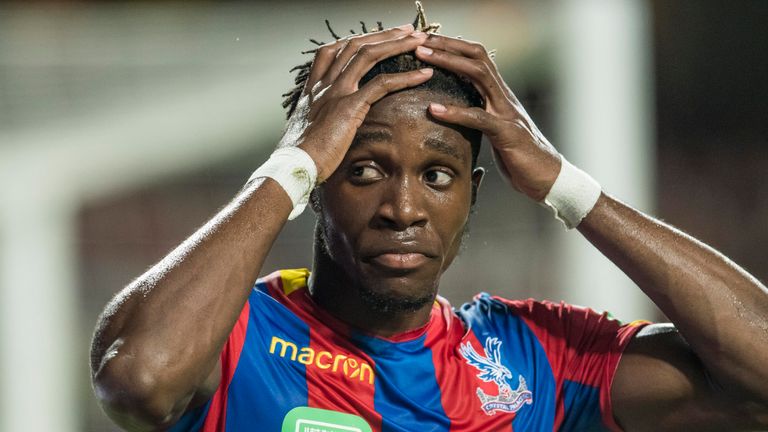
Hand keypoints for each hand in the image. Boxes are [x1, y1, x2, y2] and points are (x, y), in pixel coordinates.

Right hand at [279, 24, 432, 181]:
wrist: (294, 167)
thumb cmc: (302, 157)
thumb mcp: (309, 132)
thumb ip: (320, 121)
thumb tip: (330, 128)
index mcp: (313, 89)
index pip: (333, 50)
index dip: (356, 40)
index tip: (377, 37)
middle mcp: (323, 84)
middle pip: (354, 45)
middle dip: (383, 34)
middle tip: (407, 30)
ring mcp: (336, 92)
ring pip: (368, 55)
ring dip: (397, 44)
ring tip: (419, 40)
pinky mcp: (349, 106)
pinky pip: (382, 84)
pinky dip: (406, 77)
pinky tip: (423, 75)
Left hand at [415, 35, 561, 201]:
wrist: (547, 178)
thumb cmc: (519, 157)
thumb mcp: (494, 132)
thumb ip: (477, 118)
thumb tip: (452, 114)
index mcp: (499, 96)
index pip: (476, 60)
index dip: (453, 47)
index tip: (427, 42)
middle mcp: (504, 97)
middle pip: (477, 57)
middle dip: (448, 45)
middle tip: (420, 41)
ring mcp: (507, 112)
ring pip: (479, 75)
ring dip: (449, 62)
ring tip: (423, 59)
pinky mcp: (507, 133)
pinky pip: (479, 117)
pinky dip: (455, 112)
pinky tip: (434, 110)